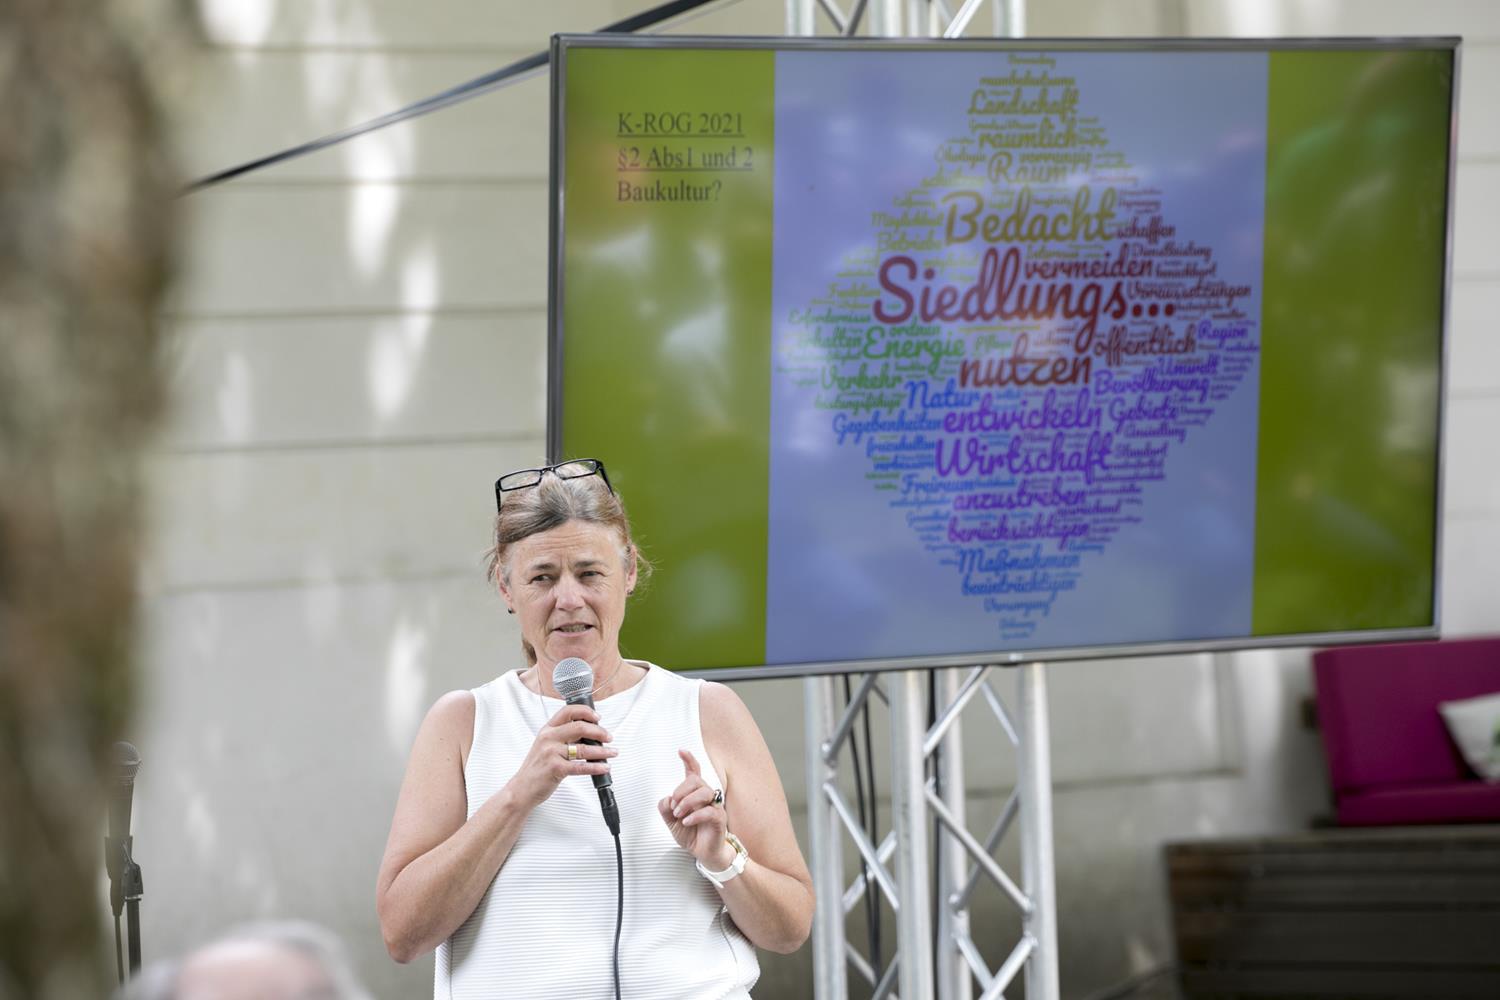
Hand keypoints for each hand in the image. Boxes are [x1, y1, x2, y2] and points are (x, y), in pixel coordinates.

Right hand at [509, 703, 615, 809]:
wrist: (522, 788)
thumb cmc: (537, 767)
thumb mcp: (545, 745)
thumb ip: (563, 737)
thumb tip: (589, 733)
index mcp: (547, 729)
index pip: (568, 711)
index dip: (586, 712)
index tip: (598, 717)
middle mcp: (549, 738)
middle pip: (580, 727)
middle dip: (599, 732)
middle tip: (609, 737)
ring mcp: (551, 753)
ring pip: (584, 748)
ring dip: (603, 751)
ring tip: (612, 752)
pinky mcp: (556, 769)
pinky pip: (581, 766)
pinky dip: (596, 767)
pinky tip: (604, 767)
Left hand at [658, 749, 732, 868]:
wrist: (703, 853)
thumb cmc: (691, 834)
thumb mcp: (671, 821)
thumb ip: (665, 809)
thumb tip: (667, 800)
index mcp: (694, 794)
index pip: (694, 772)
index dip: (688, 760)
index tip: (681, 750)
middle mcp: (706, 797)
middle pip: (696, 780)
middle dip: (681, 790)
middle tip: (673, 806)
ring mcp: (714, 806)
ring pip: (704, 792)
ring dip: (687, 802)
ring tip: (679, 814)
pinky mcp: (720, 819)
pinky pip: (710, 811)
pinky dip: (695, 815)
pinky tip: (687, 822)